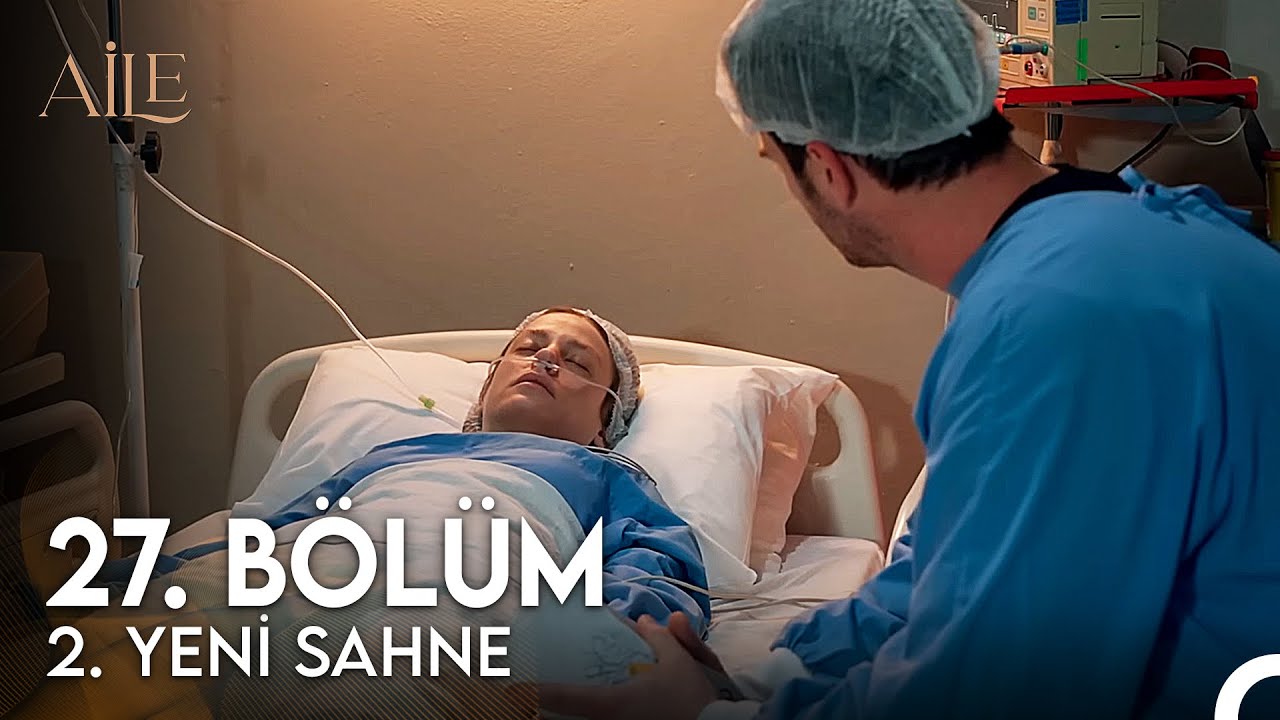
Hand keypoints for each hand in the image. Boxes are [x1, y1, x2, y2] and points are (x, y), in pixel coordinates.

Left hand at [535, 615, 719, 719]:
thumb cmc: (695, 700)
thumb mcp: (679, 662)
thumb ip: (661, 638)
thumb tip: (645, 620)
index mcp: (611, 703)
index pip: (562, 697)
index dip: (532, 690)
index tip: (512, 684)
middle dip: (543, 709)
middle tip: (525, 698)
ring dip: (567, 715)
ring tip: (547, 707)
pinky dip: (590, 718)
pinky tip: (582, 714)